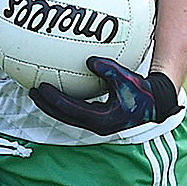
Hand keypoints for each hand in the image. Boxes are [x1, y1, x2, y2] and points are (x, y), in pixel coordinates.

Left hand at [27, 57, 181, 135]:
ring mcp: (95, 123)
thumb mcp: (125, 78)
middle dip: (46, 104)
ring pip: (67, 116)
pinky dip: (63, 102)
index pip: (69, 110)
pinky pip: (75, 111)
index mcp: (100, 119)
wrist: (155, 105)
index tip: (41, 87)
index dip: (53, 99)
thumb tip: (89, 60)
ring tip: (38, 92)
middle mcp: (95, 125)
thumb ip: (108, 69)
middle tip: (32, 91)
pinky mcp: (98, 118)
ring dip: (51, 105)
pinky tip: (58, 89)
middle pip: (62, 116)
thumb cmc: (141, 91)